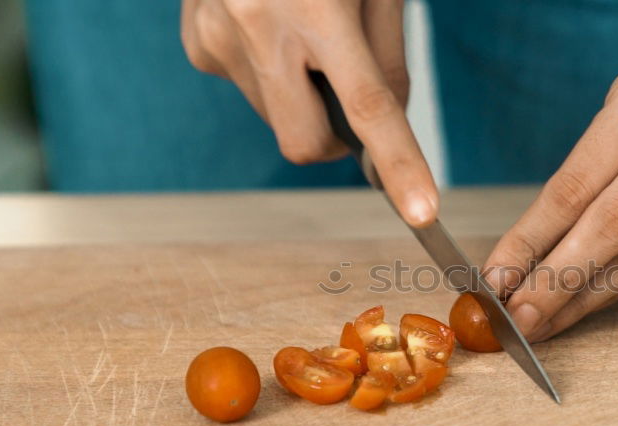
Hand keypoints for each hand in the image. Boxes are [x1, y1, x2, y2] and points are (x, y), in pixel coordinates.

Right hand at [181, 0, 436, 225]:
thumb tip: (388, 131)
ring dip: (301, 97)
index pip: (367, 106)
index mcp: (316, 8)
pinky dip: (271, 76)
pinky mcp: (196, 46)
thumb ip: (389, 58)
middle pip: (305, 144)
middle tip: (347, 93)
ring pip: (277, 119)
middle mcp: (257, 27)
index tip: (421, 212)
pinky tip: (268, 27)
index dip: (397, 164)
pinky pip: (249, 91)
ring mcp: (217, 40)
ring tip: (301, 28)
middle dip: (334, 141)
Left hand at [484, 2, 617, 340]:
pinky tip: (593, 301)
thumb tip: (524, 255)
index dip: (532, 239)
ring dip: (590, 296)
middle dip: (559, 280)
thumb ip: (583, 174)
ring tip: (547, 322)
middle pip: (616, 224)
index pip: (578, 183)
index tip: (497, 278)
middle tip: (518, 318)